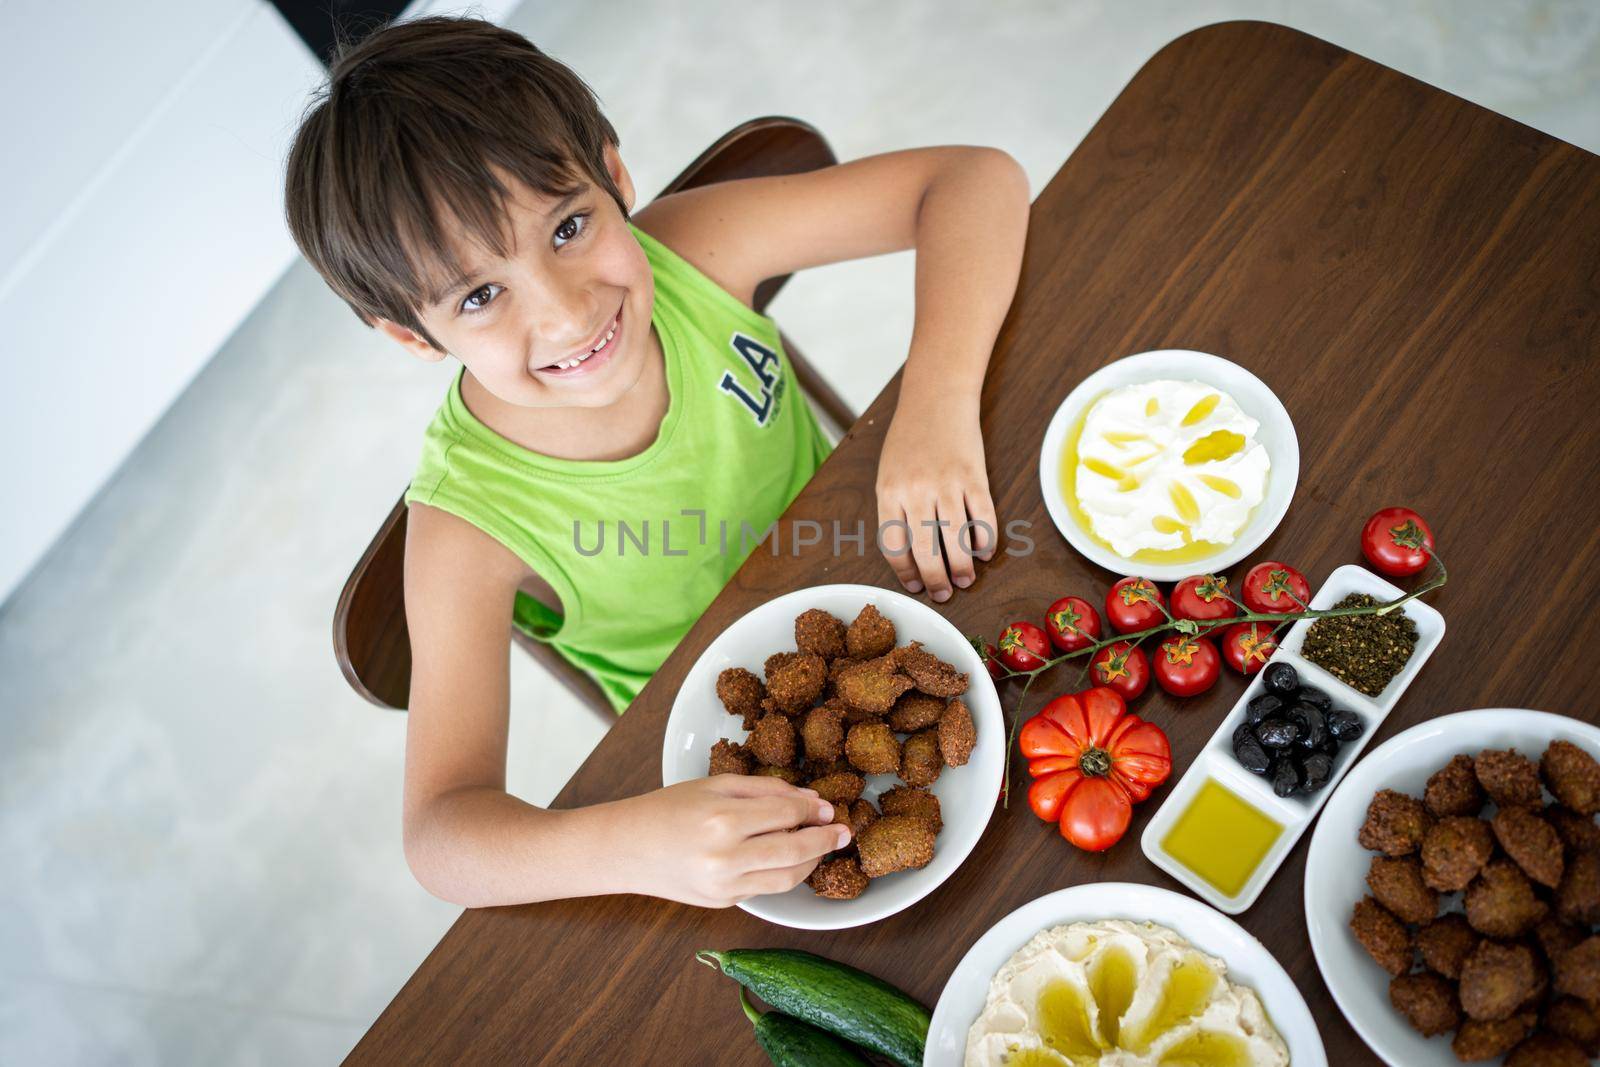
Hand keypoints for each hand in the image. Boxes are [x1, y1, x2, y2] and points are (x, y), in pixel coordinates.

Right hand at [620, 774, 848, 907]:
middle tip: (842, 832)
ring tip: (822, 848)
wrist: (628, 848)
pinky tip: (790, 860)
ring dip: (811, 863)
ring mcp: (724, 886)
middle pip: (794, 852)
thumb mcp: (716, 785)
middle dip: (824, 841)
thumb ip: (766, 790)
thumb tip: (810, 801)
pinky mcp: (723, 903)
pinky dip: (783, 874)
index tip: (828, 808)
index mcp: (723, 819)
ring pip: (786, 879)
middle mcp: (725, 857)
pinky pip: (765, 889)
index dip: (813, 811)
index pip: (786, 815)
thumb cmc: (669, 808)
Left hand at [876, 395, 997, 600]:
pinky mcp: (974, 477)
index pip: (895, 547)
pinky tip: (985, 553)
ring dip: (964, 567)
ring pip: (957, 540)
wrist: (935, 399)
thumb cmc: (909, 440)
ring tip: (966, 580)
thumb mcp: (889, 474)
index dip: (906, 573)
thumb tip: (912, 556)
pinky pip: (983, 518)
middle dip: (937, 580)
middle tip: (944, 594)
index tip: (915, 586)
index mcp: (889, 494)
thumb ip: (896, 511)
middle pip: (927, 551)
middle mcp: (916, 492)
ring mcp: (947, 484)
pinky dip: (986, 540)